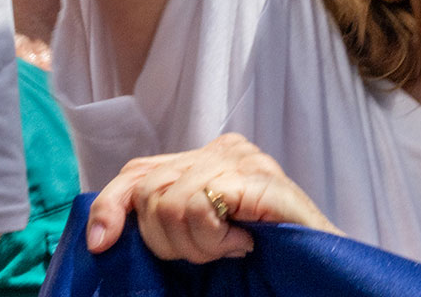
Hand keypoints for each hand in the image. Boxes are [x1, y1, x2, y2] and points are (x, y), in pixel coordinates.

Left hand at [87, 133, 334, 262]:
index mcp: (206, 158)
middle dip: (165, 240)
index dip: (111, 205)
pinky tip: (240, 244)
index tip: (101, 243)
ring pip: (170, 201)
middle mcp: (224, 149)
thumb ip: (164, 217)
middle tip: (207, 254)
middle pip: (149, 189)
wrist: (319, 272)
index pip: (138, 171)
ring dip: (195, 244)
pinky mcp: (259, 178)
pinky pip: (201, 204)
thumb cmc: (261, 258)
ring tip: (229, 249)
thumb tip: (103, 230)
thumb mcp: (197, 236)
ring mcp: (244, 160)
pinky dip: (214, 238)